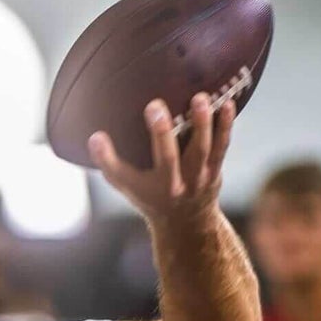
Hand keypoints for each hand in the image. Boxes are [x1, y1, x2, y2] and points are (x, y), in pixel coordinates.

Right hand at [88, 94, 235, 221]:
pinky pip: (221, 147)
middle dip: (161, 133)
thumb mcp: (127, 186)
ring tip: (199, 98)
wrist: (186, 221)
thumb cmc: (151, 196)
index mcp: (145, 188)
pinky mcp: (214, 169)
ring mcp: (196, 177)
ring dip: (201, 124)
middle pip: (166, 159)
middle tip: (154, 106)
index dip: (107, 157)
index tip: (97, 136)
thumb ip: (109, 162)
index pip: (122, 174)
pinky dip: (225, 126)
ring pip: (200, 150)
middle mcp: (172, 185)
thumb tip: (93, 136)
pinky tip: (227, 104)